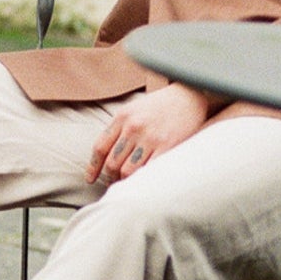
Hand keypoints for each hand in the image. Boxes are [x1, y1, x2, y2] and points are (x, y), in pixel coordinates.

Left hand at [88, 82, 212, 183]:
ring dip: (125, 181)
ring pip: (128, 171)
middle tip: (114, 182)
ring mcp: (150, 138)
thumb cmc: (160, 106)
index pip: (100, 148)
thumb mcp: (134, 109)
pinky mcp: (168, 146)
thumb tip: (104, 156)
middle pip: (112, 163)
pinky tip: (143, 183)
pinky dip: (142, 180)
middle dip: (110, 177)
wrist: (190, 96)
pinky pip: (149, 171)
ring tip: (128, 184)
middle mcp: (133, 127)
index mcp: (122, 117)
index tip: (90, 179)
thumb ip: (119, 129)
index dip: (93, 167)